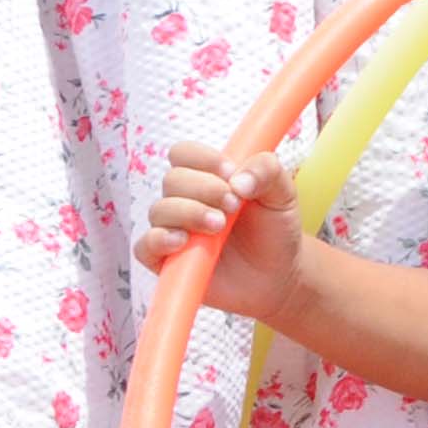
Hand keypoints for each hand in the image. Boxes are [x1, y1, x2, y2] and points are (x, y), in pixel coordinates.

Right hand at [133, 142, 308, 321]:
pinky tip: (183, 241)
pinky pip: (145, 246)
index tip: (230, 173)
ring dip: (189, 213)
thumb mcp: (283, 193)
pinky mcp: (166, 261)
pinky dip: (159, 240)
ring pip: (159, 210)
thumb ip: (267, 171)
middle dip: (204, 188)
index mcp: (208, 177)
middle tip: (234, 205)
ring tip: (219, 226)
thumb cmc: (274, 229)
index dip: (202, 158)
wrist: (278, 274)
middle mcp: (185, 200)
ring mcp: (173, 229)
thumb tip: (238, 179)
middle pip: (173, 179)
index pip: (183, 153)